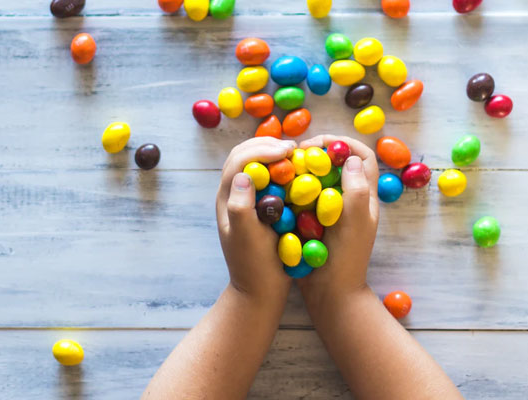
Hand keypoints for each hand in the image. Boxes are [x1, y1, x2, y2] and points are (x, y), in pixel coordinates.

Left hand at [216, 137, 297, 301]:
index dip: (262, 149)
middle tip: (293, 147)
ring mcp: (247, 200)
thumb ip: (241, 207)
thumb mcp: (247, 239)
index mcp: (227, 199)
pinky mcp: (261, 208)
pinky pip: (269, 179)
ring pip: (256, 165)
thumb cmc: (254, 267)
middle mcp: (234, 195)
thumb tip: (245, 175)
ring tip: (297, 154)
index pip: (239, 161)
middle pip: (244, 155)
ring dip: (274, 154)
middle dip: (267, 145)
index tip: (287, 150)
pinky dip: (282, 169)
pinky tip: (299, 172)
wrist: (259, 292)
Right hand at [294, 135, 380, 303]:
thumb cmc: (346, 260)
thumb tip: (350, 158)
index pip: (362, 156)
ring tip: (285, 167)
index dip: (342, 143)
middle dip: (317, 152)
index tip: (318, 143)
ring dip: (303, 169)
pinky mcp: (314, 222)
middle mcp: (350, 200)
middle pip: (338, 163)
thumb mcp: (356, 223)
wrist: (331, 295)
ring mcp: (331, 211)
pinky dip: (293, 189)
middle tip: (295, 153)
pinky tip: (278, 189)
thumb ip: (357, 191)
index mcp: (365, 197)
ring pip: (319, 178)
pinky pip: (304, 197)